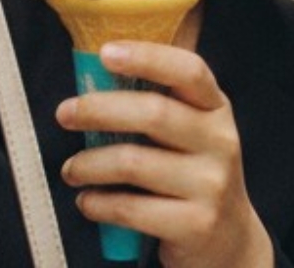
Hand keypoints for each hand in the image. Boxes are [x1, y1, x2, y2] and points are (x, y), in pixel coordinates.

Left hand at [57, 41, 274, 267]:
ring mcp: (211, 185)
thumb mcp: (193, 133)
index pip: (189, 71)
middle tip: (65, 113)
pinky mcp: (195, 224)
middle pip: (154, 113)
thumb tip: (100, 68)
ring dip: (89, 164)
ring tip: (72, 169)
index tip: (106, 53)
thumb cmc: (195, 176)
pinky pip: (130, 208)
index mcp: (216, 109)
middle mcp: (220, 142)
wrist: (228, 241)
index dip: (148, 57)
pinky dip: (98, 203)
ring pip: (133, 162)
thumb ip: (161, 102)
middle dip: (99, 109)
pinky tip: (88, 201)